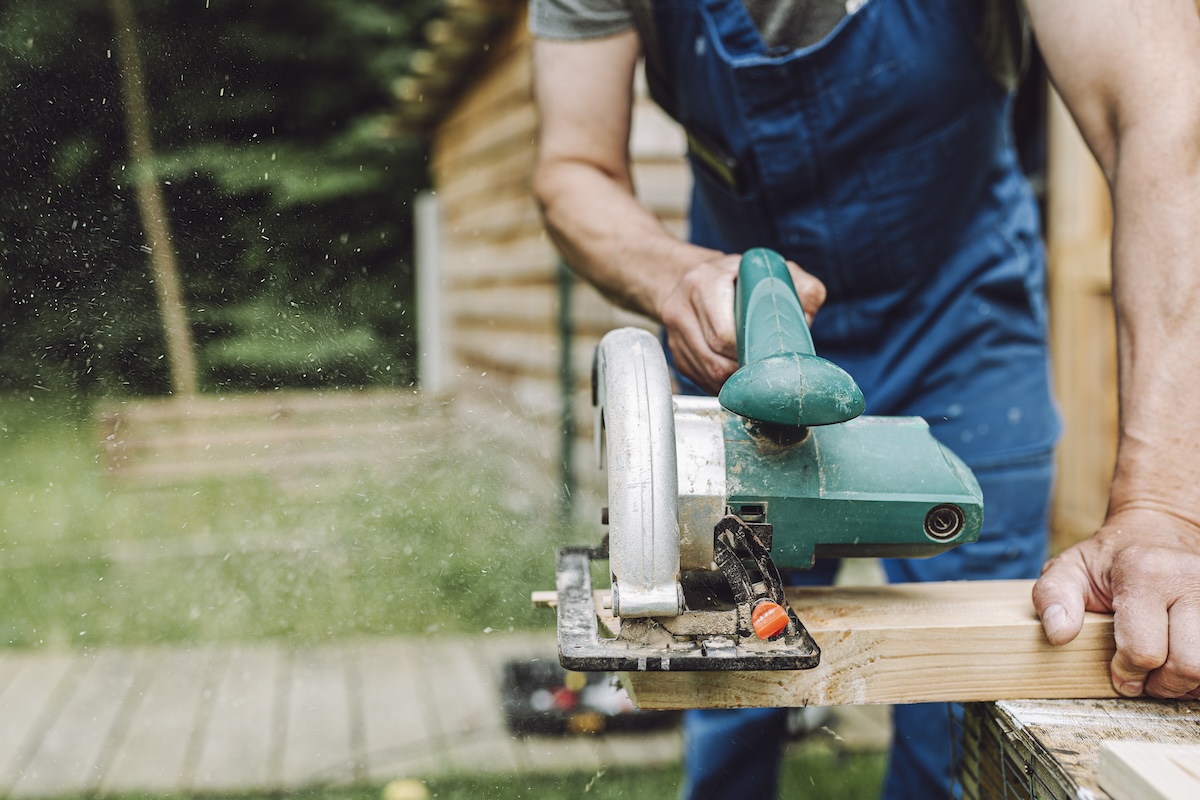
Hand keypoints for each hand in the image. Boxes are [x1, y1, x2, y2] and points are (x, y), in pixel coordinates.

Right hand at [656, 253, 825, 395]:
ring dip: (734, 382)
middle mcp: (681, 306)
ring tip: (756, 376)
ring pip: (706, 373)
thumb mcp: (769, 271)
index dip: (749, 351)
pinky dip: (721, 384)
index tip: (769, 355)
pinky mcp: (674, 353)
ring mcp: (673, 332)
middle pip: (714, 359)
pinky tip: (738, 376)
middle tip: (767, 370)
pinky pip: (699, 379)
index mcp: (704, 282)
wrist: (693, 279)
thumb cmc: (738, 278)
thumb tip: (807, 315)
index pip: (724, 334)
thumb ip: (799, 287)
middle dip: (744, 370)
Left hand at [1032, 508, 1199, 698]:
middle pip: (1189, 666)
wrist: (1159, 533)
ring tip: (1166, 667)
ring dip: (1188, 681)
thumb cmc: (1111, 560)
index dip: (1127, 672)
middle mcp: (1191, 580)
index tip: (1119, 670)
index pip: (1144, 651)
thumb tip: (1059, 634)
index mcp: (1146, 572)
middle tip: (1146, 675)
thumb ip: (1053, 597)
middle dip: (1163, 683)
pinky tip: (1184, 659)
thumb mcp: (1070, 569)